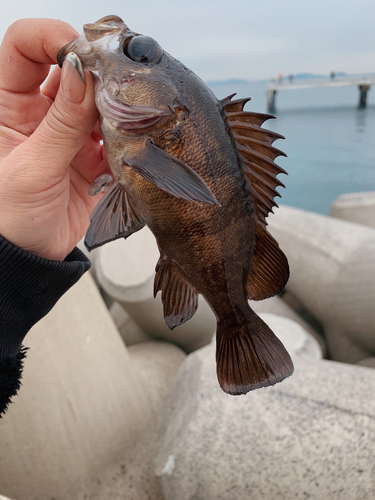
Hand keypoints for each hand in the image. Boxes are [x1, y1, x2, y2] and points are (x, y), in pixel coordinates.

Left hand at [0, 19, 109, 260]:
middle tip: (119, 84)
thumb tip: (83, 70)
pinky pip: (110, 138)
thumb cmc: (8, 218)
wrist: (28, 259)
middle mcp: (36, 114)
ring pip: (95, 105)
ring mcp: (64, 136)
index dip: (52, 38)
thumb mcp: (33, 168)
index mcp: (5, 106)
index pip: (24, 47)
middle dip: (95, 74)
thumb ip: (63, 123)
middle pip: (68, 71)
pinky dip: (123, 141)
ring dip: (113, 111)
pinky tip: (130, 146)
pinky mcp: (87, 159)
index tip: (83, 52)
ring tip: (127, 121)